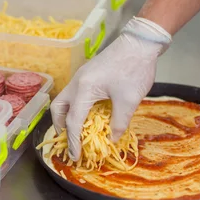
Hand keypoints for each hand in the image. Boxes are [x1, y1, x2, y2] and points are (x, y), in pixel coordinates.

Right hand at [51, 17, 171, 159]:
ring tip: (77, 130)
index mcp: (84, 89)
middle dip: (61, 126)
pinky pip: (74, 93)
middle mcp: (77, 82)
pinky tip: (89, 114)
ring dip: (67, 116)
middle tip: (71, 141)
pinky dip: (76, 107)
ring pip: (65, 99)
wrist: (141, 42)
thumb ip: (118, 122)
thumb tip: (112, 139)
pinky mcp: (88, 73)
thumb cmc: (135, 69)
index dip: (74, 141)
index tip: (76, 157)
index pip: (73, 121)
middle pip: (58, 108)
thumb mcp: (129, 100)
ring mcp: (81, 76)